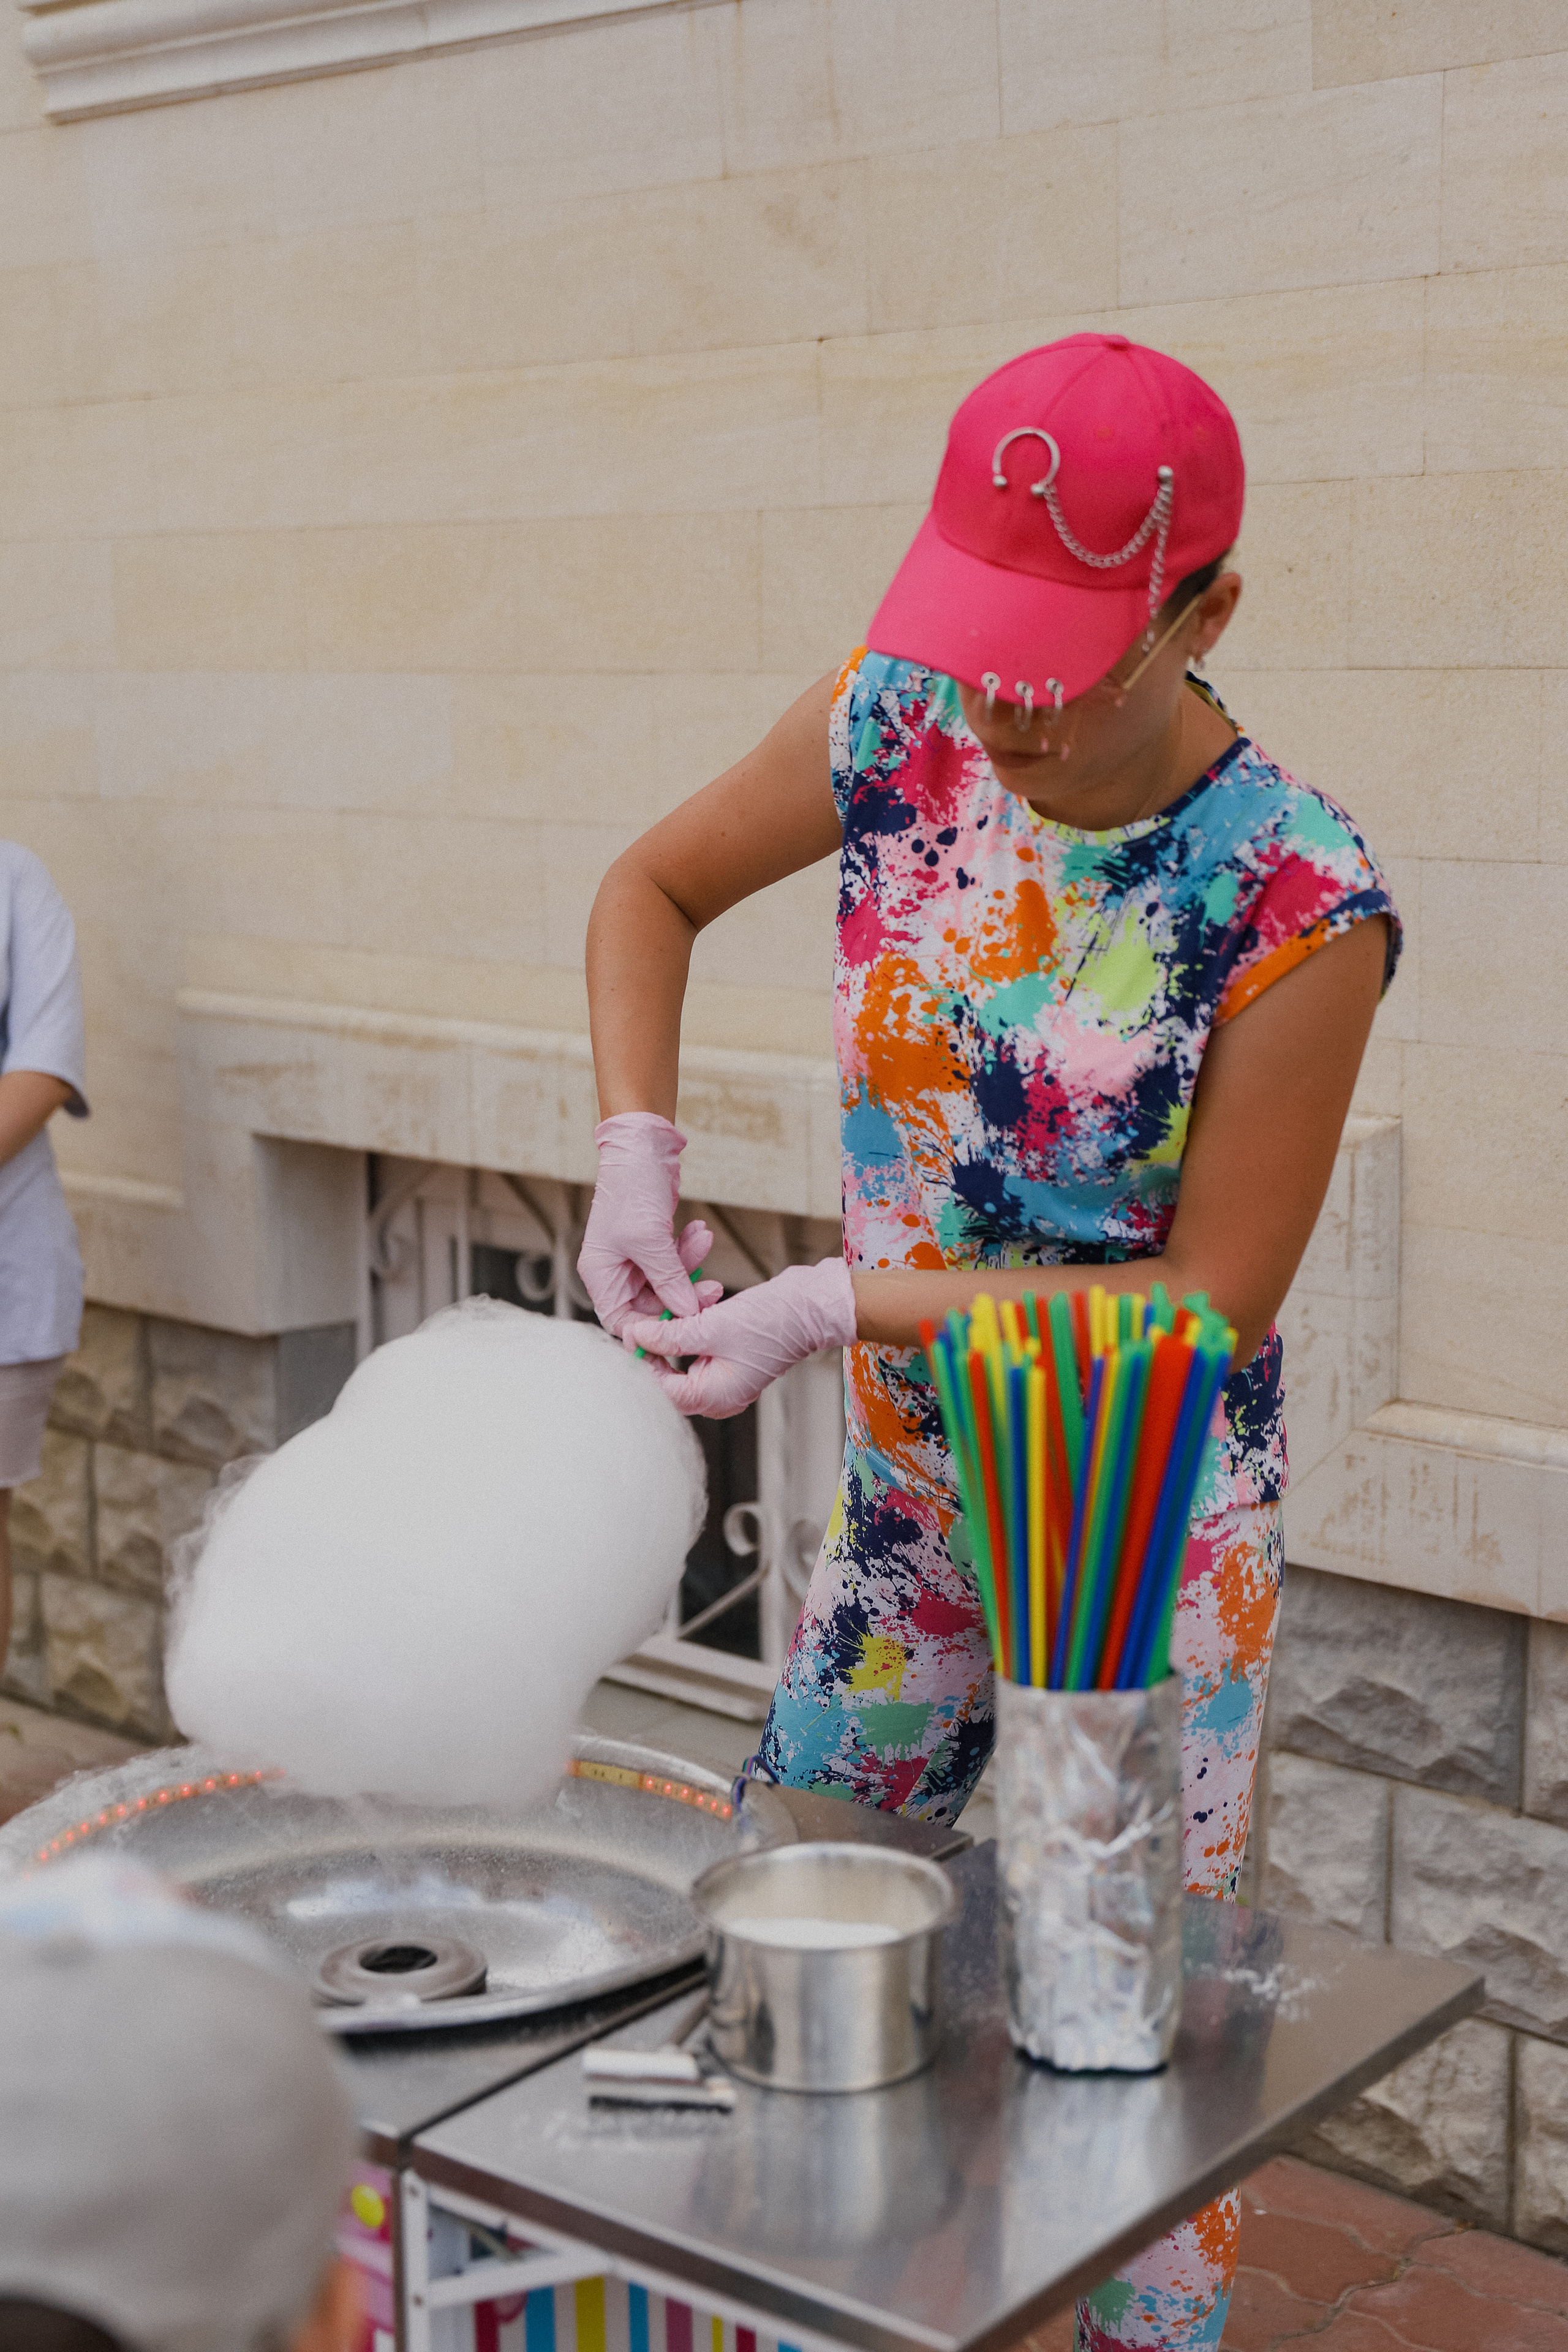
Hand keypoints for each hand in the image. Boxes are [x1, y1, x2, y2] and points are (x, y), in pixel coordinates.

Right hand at [577, 1113, 722, 1337]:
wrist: (642, 1147)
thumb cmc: (632, 1188)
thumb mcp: (651, 1240)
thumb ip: (669, 1280)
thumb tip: (687, 1314)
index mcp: (601, 1273)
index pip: (622, 1320)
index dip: (649, 1330)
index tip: (681, 1330)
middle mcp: (615, 1270)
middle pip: (651, 1305)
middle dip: (683, 1296)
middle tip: (712, 1290)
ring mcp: (634, 1257)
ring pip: (668, 1283)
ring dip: (690, 1267)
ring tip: (704, 1242)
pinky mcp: (654, 1244)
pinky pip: (675, 1262)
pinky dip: (690, 1251)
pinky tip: (701, 1233)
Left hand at [626, 1258, 856, 1417]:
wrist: (813, 1305)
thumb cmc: (774, 1321)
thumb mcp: (712, 1326)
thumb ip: (670, 1335)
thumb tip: (636, 1337)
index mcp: (715, 1397)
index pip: (662, 1390)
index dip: (643, 1362)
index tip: (631, 1333)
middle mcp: (719, 1394)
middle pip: (671, 1375)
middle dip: (660, 1343)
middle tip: (647, 1318)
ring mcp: (726, 1376)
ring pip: (685, 1356)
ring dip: (679, 1329)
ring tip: (679, 1305)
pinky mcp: (731, 1357)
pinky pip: (702, 1346)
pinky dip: (695, 1325)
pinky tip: (702, 1302)